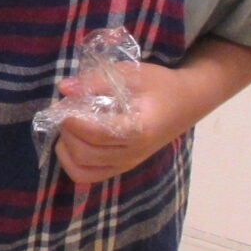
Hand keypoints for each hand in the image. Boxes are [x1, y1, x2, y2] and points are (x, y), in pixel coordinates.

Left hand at [55, 62, 204, 185]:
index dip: (74, 121)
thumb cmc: (160, 85)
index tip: (65, 103)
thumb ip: (97, 80)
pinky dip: (72, 162)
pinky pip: (86, 175)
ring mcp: (127, 164)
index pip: (98, 134)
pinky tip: (72, 142)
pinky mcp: (121, 168)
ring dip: (66, 147)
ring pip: (81, 168)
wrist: (185, 103)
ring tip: (69, 126)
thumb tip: (64, 88)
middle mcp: (133, 153)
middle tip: (67, 110)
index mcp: (139, 129)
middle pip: (85, 153)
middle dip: (67, 132)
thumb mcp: (132, 74)